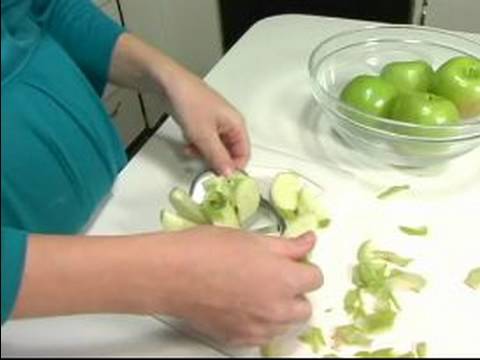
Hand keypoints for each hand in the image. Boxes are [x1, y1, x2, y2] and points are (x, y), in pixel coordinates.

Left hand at [109, 33, 249, 175]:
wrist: (166, 82)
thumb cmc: (189, 104)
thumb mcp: (203, 135)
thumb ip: (218, 157)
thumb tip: (230, 175)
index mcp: (236, 124)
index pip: (244, 154)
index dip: (234, 168)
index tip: (220, 178)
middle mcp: (229, 124)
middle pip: (230, 152)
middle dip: (216, 161)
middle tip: (202, 167)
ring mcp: (215, 122)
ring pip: (216, 148)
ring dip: (204, 154)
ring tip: (191, 152)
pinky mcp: (202, 122)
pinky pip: (205, 140)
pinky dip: (197, 145)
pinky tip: (187, 144)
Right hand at [138, 227, 322, 345]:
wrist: (171, 273)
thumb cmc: (208, 250)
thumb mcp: (253, 238)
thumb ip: (288, 245)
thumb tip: (309, 241)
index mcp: (285, 279)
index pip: (316, 278)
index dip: (303, 267)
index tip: (291, 262)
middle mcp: (276, 309)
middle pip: (305, 307)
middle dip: (295, 292)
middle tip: (274, 276)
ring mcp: (258, 328)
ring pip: (285, 324)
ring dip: (279, 309)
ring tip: (256, 291)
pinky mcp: (238, 338)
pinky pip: (262, 336)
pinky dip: (260, 323)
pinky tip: (243, 305)